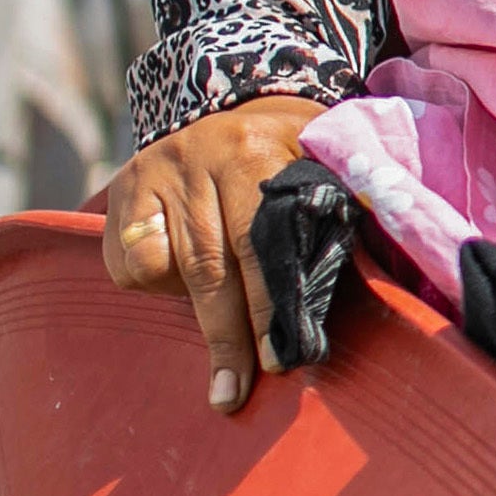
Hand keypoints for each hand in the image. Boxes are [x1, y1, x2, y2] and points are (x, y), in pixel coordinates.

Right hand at [98, 99, 324, 414]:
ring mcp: (153, 172)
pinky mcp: (121, 192)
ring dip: (198, 324)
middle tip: (238, 391)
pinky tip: (183, 298)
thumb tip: (374, 270)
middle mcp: (197, 156)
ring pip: (167, 269)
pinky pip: (129, 264)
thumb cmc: (293, 153)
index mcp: (254, 149)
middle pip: (211, 264)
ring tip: (223, 375)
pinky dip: (155, 289)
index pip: (261, 240)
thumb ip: (335, 210)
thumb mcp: (321, 162)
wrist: (235, 104)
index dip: (271, 303)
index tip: (283, 357)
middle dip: (230, 333)